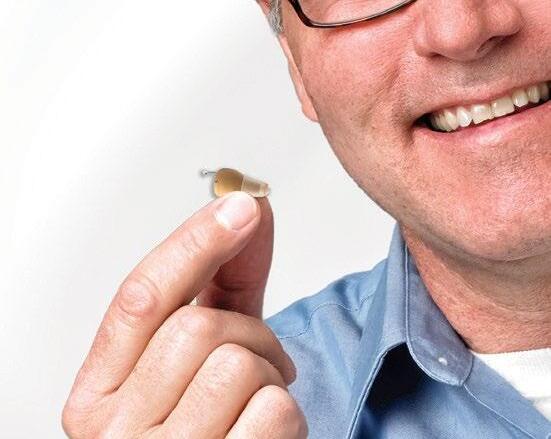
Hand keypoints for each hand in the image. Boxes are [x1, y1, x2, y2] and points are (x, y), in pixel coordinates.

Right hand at [62, 191, 306, 437]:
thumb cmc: (210, 423)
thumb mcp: (201, 354)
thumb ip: (222, 282)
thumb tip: (248, 211)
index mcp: (99, 393)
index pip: (140, 298)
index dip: (195, 241)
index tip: (241, 206)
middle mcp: (115, 432)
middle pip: (196, 330)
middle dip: (250, 331)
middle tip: (262, 354)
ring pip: (237, 365)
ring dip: (270, 371)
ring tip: (260, 395)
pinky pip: (273, 410)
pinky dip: (286, 412)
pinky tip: (266, 430)